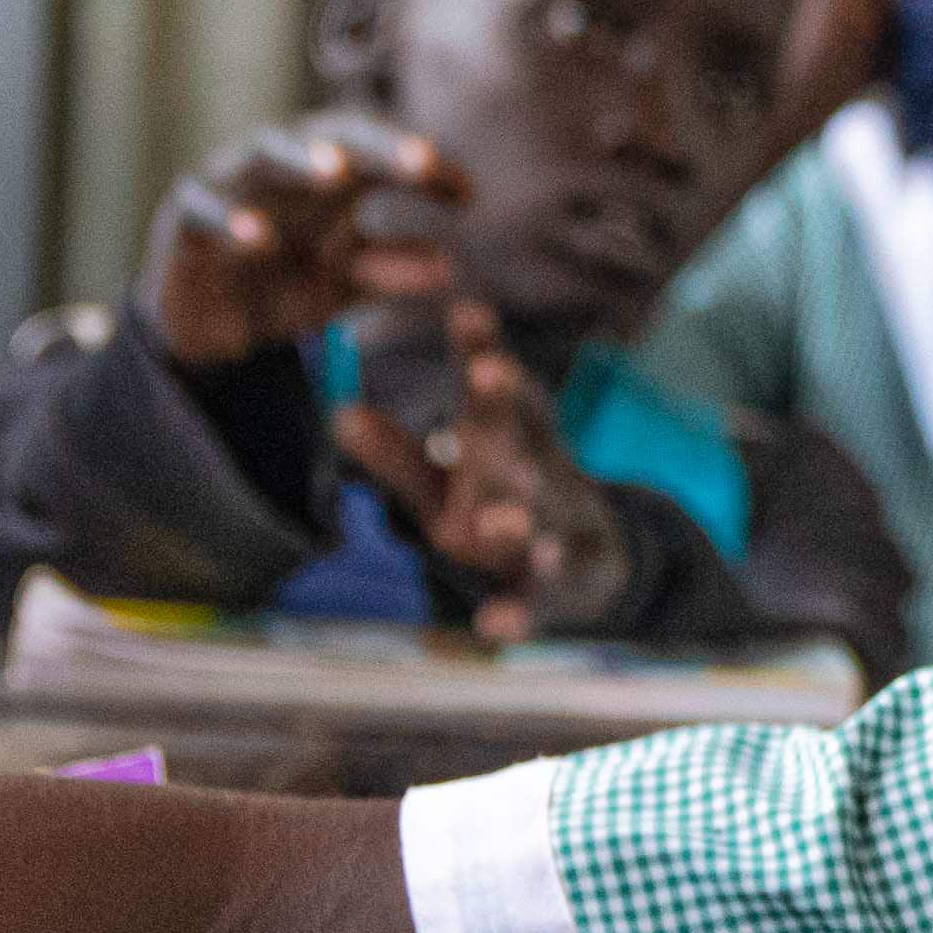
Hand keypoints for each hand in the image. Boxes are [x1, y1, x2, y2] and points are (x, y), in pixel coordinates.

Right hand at [145, 117, 470, 367]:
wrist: (205, 329)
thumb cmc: (279, 286)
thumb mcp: (340, 286)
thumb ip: (387, 272)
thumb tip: (446, 267)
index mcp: (323, 174)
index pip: (378, 151)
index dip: (419, 165)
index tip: (466, 194)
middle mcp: (280, 166)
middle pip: (331, 136)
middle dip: (376, 145)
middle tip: (420, 162)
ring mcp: (229, 186)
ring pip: (264, 156)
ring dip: (301, 159)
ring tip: (336, 172)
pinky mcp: (183, 221)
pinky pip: (204, 212)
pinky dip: (230, 222)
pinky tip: (258, 238)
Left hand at [333, 314, 614, 641]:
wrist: (596, 568)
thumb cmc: (504, 505)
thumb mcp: (447, 480)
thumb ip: (395, 454)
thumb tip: (337, 414)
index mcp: (505, 445)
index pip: (489, 392)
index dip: (480, 351)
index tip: (467, 307)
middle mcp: (533, 480)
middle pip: (516, 443)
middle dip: (501, 410)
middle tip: (487, 371)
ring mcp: (555, 534)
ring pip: (537, 523)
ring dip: (518, 518)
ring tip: (501, 519)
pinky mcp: (563, 591)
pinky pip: (539, 603)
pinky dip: (519, 613)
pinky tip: (493, 626)